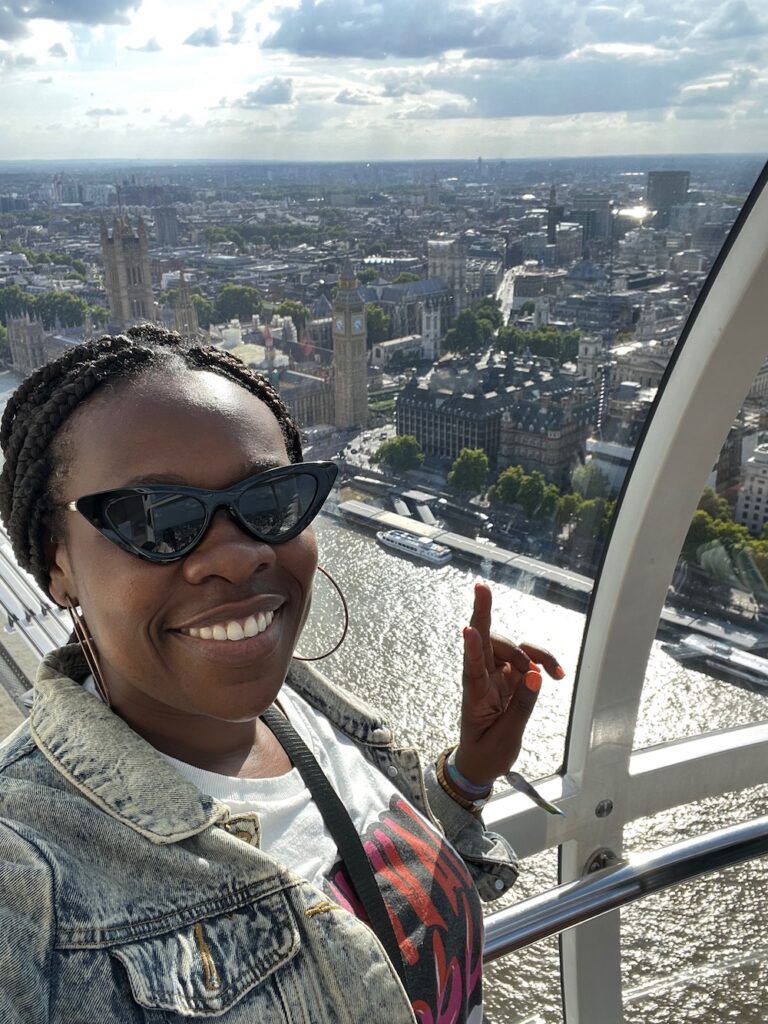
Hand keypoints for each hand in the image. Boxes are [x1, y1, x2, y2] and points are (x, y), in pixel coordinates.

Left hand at [455, 581, 563, 789]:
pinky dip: (541, 661)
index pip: (472, 668)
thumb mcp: (506, 737)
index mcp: (475, 696)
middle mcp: (483, 678)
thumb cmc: (487, 752)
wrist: (481, 764)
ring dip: (532, 651)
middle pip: (484, 639)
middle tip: (481, 587)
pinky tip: (555, 673)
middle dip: (483, 612)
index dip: (472, 648)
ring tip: (554, 671)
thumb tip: (534, 675)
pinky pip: (526, 659)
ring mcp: (496, 675)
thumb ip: (521, 705)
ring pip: (511, 646)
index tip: (468, 629)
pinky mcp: (509, 677)